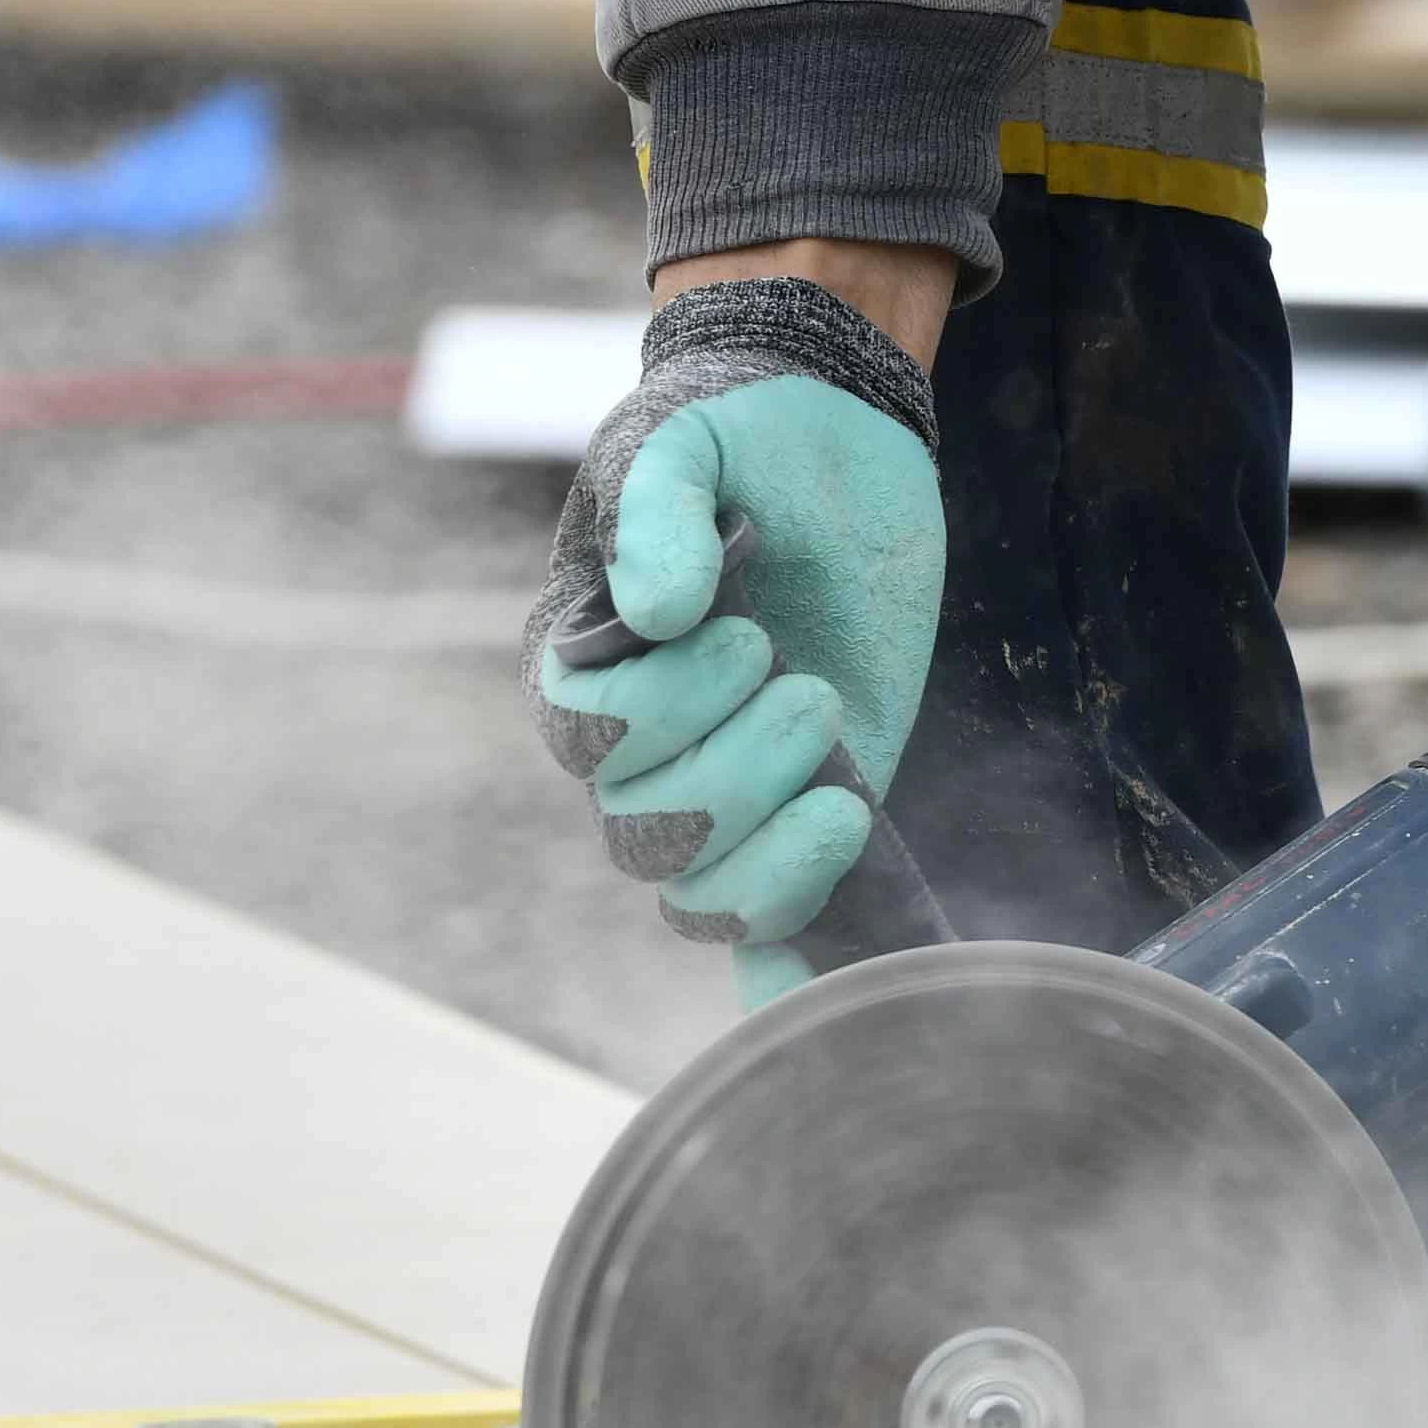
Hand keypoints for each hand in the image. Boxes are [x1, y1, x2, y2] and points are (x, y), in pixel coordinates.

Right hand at [534, 273, 949, 999]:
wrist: (833, 437)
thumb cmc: (741, 433)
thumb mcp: (690, 435)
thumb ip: (661, 505)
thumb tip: (660, 612)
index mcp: (578, 665)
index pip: (590, 743)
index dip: (671, 708)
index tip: (745, 631)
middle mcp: (628, 751)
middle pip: (647, 837)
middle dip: (742, 767)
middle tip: (805, 680)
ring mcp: (713, 794)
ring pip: (702, 898)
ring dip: (782, 844)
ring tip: (836, 751)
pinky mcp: (793, 820)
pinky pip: (761, 937)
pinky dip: (789, 970)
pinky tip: (849, 995)